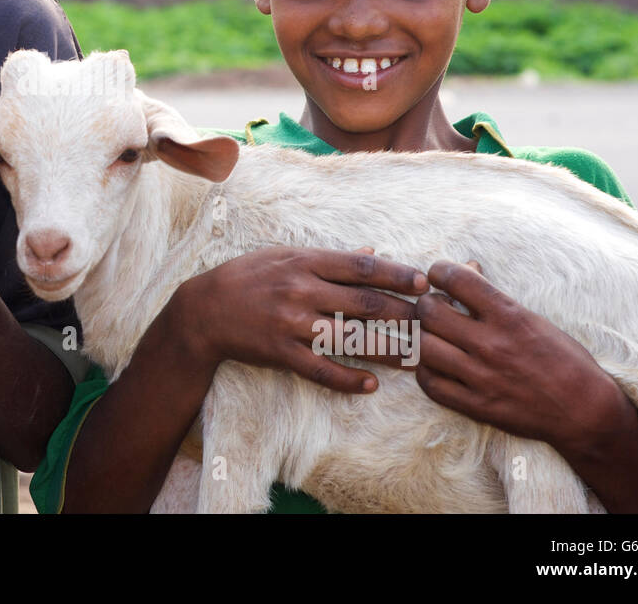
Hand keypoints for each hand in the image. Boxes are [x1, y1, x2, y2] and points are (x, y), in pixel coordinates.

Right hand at [176, 245, 428, 393]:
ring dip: (387, 349)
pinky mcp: (281, 352)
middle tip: (432, 323)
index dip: (396, 274)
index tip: (423, 283)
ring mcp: (292, 323)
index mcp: (305, 262)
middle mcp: (302, 291)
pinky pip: (321, 369)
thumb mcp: (284, 256)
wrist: (204, 309)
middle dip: (403, 314)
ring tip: (414, 357)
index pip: (361, 267)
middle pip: (364, 304)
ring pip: (350, 339)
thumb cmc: (248, 276)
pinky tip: (371, 385)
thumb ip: (329, 258)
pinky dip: (348, 379)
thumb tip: (371, 253)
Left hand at [414, 259, 625, 451]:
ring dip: (423, 337)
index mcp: (510, 317)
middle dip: (426, 304)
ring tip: (434, 337)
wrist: (585, 411)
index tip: (439, 275)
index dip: (440, 271)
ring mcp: (481, 377)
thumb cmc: (563, 359)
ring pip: (423, 346)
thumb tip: (468, 267)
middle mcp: (492, 344)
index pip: (457, 279)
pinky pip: (430, 384)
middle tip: (435, 308)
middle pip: (429, 311)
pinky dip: (426, 371)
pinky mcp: (476, 406)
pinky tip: (436, 365)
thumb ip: (495, 296)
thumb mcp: (533, 319)